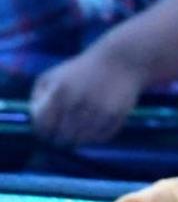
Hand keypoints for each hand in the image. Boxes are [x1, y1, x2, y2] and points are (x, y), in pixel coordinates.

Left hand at [30, 45, 146, 144]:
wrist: (118, 61)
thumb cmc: (80, 70)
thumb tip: (36, 120)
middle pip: (63, 137)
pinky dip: (95, 137)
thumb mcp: (52, 77)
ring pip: (83, 140)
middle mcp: (79, 103)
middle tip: (62, 137)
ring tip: (78, 134)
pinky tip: (93, 130)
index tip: (46, 134)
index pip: (44, 126)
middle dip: (60, 140)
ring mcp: (99, 111)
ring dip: (78, 140)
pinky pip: (101, 137)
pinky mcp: (116, 116)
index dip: (42, 133)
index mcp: (59, 93)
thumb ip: (38, 98)